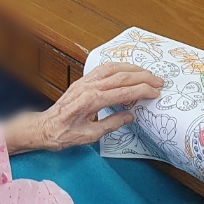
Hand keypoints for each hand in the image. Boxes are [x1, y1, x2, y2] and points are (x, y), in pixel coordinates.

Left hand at [5, 63, 163, 152]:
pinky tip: (128, 70)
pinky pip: (103, 68)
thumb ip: (112, 124)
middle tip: (159, 82)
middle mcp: (89, 87)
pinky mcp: (82, 80)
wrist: (44, 127)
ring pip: (113, 69)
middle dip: (143, 78)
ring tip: (148, 74)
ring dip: (133, 69)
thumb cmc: (64, 134)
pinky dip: (119, 67)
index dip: (142, 91)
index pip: (124, 92)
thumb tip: (131, 116)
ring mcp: (85, 81)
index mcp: (92, 101)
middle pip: (122, 77)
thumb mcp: (90, 136)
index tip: (156, 93)